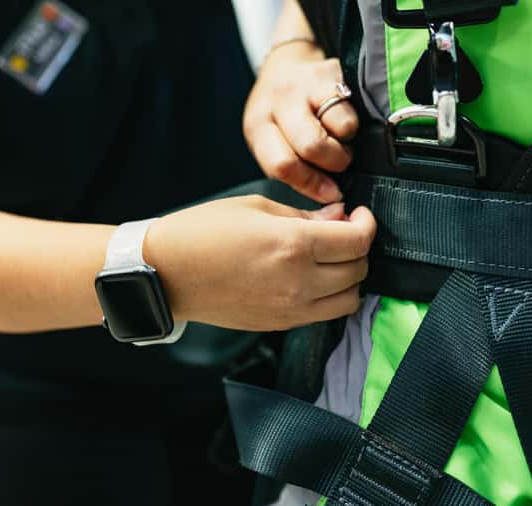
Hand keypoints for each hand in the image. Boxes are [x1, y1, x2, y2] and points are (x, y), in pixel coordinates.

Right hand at [143, 195, 375, 330]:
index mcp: (293, 246)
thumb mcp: (255, 207)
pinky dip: (330, 296)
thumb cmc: (201, 233)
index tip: (358, 214)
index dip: (366, 224)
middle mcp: (299, 283)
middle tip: (343, 230)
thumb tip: (338, 217)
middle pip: (358, 270)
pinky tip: (312, 276)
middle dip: (359, 247)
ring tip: (331, 257)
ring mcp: (290, 309)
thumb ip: (303, 215)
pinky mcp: (279, 325)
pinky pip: (324, 314)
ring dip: (349, 277)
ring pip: (349, 299)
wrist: (165, 274)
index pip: (357, 241)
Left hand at [244, 41, 358, 202]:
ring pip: (339, 130)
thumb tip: (330, 195)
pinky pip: (352, 113)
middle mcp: (279, 101)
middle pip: (311, 147)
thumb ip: (292, 167)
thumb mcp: (272, 139)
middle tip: (336, 164)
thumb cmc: (282, 113)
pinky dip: (353, 126)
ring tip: (339, 141)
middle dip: (332, 164)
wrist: (287, 63)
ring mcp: (306, 84)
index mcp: (258, 124)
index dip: (310, 184)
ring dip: (345, 145)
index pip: (282, 164)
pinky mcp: (332, 74)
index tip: (329, 193)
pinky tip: (343, 122)